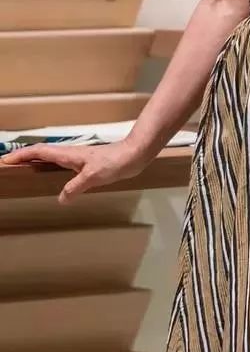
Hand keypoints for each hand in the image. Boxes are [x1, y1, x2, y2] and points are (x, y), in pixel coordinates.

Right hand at [0, 141, 149, 205]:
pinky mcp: (85, 163)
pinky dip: (50, 166)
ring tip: (24, 169)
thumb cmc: (114, 162)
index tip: (6, 160)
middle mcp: (70, 154)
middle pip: (41, 152)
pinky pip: (61, 163)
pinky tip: (53, 176)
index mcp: (68, 154)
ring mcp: (77, 158)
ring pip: (50, 156)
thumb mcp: (93, 176)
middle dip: (24, 156)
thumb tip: (60, 199)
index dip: (22, 155)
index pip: (39, 152)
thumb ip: (75, 187)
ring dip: (36, 160)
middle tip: (9, 165)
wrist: (134, 154)